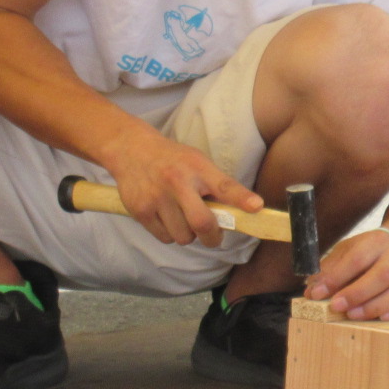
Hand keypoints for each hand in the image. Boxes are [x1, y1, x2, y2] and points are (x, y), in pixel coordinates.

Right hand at [97, 126, 261, 246]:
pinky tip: (167, 218)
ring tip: (184, 219)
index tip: (256, 207)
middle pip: (202, 223)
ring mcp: (157, 198)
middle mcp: (178, 182)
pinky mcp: (140, 210)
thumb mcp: (198, 162)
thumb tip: (240, 212)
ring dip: (188, 235)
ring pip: (183, 237)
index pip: (224, 185)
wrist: (132, 150)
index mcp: (198, 168)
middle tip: (213, 235)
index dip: (242, 198)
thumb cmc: (173, 160)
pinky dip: (170, 234)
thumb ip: (217, 185)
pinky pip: (165, 237)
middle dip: (212, 237)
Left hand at [306, 227, 388, 321]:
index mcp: (375, 243)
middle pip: (382, 275)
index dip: (336, 277)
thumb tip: (311, 291)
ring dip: (375, 306)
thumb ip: (328, 269)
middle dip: (356, 294)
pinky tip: (384, 319)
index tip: (317, 293)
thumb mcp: (345, 252)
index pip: (357, 258)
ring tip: (353, 315)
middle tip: (335, 306)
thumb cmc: (364, 254)